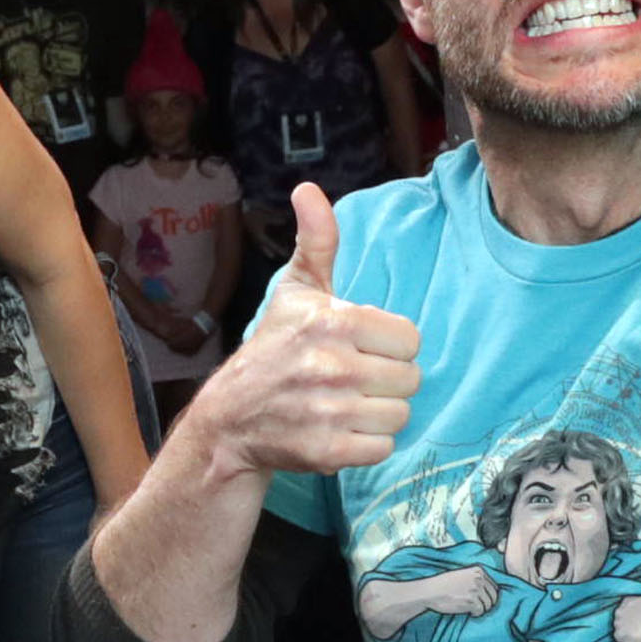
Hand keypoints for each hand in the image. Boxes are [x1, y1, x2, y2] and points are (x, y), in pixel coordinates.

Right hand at [181, 188, 418, 479]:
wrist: (230, 420)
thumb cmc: (273, 349)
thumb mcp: (295, 290)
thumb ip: (317, 240)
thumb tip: (308, 189)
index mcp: (334, 321)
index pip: (410, 338)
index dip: (389, 345)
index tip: (361, 348)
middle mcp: (332, 366)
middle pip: (410, 379)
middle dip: (385, 381)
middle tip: (351, 380)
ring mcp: (330, 412)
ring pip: (400, 415)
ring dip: (378, 414)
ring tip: (346, 406)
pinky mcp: (329, 452)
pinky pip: (382, 448)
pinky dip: (366, 445)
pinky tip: (339, 431)